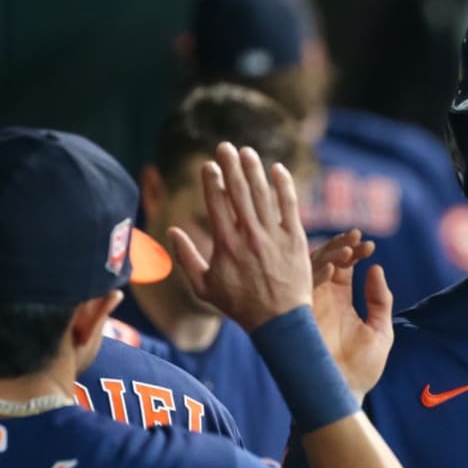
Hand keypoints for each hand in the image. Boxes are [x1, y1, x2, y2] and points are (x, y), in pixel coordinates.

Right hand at [169, 142, 312, 331]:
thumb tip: (172, 231)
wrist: (279, 321)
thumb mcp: (205, 287)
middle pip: (239, 193)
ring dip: (254, 170)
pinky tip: (277, 169)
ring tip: (247, 151)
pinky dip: (284, 186)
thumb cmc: (240, 305)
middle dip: (230, 166)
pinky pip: (289, 206)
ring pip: (263, 195)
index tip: (208, 166)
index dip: (212, 182)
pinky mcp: (295, 239)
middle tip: (225, 146)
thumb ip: (186, 258)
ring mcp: (273, 236)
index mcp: (226, 245)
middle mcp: (249, 236)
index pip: (217, 204)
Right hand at [310, 229, 393, 404]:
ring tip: (349, 248)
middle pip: (327, 261)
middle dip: (341, 245)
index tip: (369, 244)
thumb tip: (376, 269)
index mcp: (340, 300)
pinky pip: (303, 287)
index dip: (354, 251)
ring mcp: (309, 305)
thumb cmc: (362, 369)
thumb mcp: (380, 331)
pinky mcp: (299, 315)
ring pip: (312, 269)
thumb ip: (380, 300)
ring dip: (329, 255)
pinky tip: (333, 265)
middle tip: (356, 236)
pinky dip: (316, 274)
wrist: (341, 395)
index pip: (344, 266)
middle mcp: (322, 299)